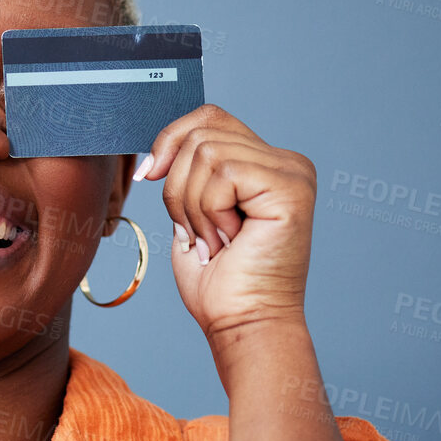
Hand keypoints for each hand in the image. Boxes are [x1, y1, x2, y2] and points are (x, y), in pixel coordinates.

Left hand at [134, 104, 315, 340]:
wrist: (241, 322)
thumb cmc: (219, 282)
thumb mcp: (191, 215)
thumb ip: (186, 173)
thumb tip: (158, 152)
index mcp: (265, 164)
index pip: (208, 118)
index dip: (169, 140)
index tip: (148, 175)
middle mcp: (285, 162)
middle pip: (202, 132)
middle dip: (178, 187)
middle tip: (197, 233)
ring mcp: (292, 172)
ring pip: (207, 152)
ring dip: (193, 207)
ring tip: (215, 240)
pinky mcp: (291, 187)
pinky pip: (223, 174)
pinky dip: (209, 212)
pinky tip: (228, 240)